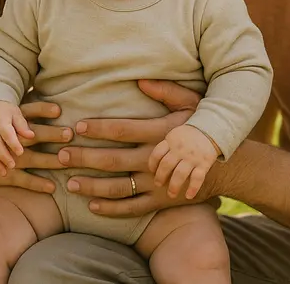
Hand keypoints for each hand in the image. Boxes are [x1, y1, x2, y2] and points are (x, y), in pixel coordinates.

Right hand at [0, 101, 73, 192]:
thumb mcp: (7, 121)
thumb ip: (27, 118)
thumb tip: (56, 110)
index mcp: (7, 122)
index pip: (27, 115)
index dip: (43, 112)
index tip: (60, 114)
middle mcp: (5, 138)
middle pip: (30, 136)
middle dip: (50, 135)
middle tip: (69, 135)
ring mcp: (3, 157)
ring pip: (28, 158)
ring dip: (47, 160)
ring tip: (64, 162)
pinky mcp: (4, 174)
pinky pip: (21, 179)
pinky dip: (36, 183)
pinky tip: (52, 187)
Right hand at [0, 101, 34, 175]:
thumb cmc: (5, 111)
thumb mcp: (15, 113)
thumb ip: (22, 125)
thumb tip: (32, 136)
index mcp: (1, 121)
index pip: (7, 133)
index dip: (13, 143)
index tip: (21, 152)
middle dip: (3, 156)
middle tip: (12, 166)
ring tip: (3, 173)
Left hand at [57, 80, 214, 216]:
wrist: (229, 166)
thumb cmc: (204, 129)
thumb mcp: (192, 104)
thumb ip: (166, 91)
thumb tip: (139, 81)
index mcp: (161, 132)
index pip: (123, 130)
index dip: (98, 128)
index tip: (77, 127)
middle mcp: (156, 158)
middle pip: (113, 159)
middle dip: (84, 158)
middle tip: (60, 155)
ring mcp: (159, 182)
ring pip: (118, 186)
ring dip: (92, 185)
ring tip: (70, 183)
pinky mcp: (162, 201)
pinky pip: (132, 208)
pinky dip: (111, 209)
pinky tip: (92, 205)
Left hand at [149, 125, 218, 198]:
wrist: (211, 129)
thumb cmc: (189, 136)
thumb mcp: (175, 135)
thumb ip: (166, 147)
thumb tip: (155, 165)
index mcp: (172, 141)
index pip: (157, 153)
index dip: (152, 164)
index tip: (152, 171)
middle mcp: (180, 149)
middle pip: (166, 165)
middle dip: (160, 177)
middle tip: (158, 185)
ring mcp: (192, 157)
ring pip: (180, 173)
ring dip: (174, 186)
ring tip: (171, 194)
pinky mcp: (204, 163)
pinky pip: (197, 178)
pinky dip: (193, 188)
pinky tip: (189, 196)